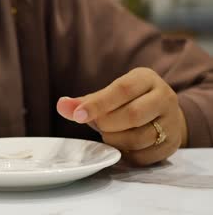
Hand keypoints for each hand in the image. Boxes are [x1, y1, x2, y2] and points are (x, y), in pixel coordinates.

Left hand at [56, 68, 187, 165]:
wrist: (161, 115)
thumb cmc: (126, 103)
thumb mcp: (106, 97)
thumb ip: (83, 103)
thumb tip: (61, 105)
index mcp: (145, 78)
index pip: (122, 89)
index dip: (98, 104)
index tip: (78, 116)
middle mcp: (164, 97)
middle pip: (132, 114)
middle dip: (107, 124)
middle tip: (98, 126)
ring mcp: (172, 121)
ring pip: (139, 137)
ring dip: (116, 141)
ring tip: (109, 135)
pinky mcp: (172, 144)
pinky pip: (145, 156)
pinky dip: (126, 155)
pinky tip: (120, 146)